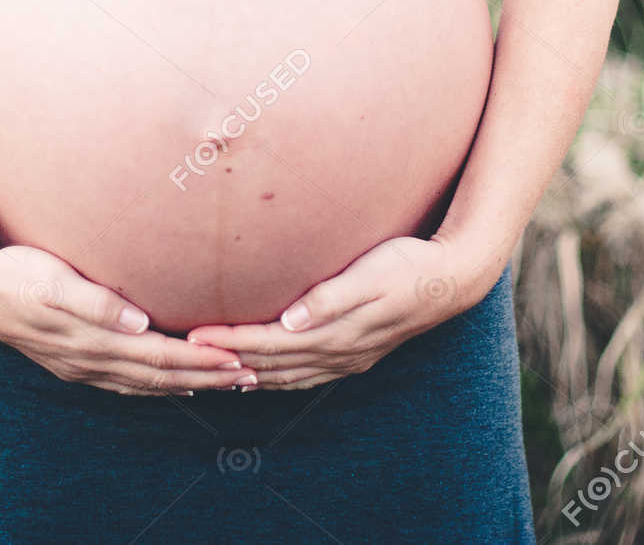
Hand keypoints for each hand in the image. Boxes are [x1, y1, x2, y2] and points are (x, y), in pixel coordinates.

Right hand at [0, 244, 254, 395]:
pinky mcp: (73, 359)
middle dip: (207, 378)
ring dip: (186, 384)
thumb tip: (138, 322)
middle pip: (159, 377)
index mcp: (92, 341)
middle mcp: (90, 360)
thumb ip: (96, 302)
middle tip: (250, 377)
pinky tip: (171, 383)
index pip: (160, 358)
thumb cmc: (17, 274)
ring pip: (144, 384)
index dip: (201, 363)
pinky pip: (124, 381)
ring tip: (223, 383)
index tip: (238, 361)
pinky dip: (154, 385)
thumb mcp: (54, 281)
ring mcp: (80, 365)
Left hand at [184, 235, 497, 389]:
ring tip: (217, 372)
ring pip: (288, 375)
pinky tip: (267, 375)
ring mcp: (349, 357)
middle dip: (229, 360)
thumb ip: (330, 297)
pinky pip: (308, 376)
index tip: (196, 334)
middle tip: (191, 354)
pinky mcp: (357, 354)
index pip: (270, 342)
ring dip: (252, 375)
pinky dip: (281, 378)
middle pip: (273, 363)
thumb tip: (291, 319)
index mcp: (336, 333)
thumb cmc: (408, 265)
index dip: (231, 341)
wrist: (452, 279)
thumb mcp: (371, 273)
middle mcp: (339, 352)